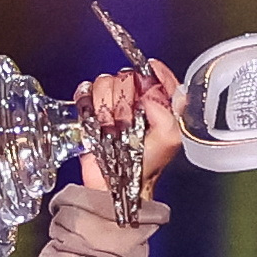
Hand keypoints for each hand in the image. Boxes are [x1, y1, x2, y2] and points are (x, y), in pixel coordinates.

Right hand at [76, 59, 182, 199]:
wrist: (116, 184)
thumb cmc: (145, 166)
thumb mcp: (169, 141)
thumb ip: (170, 115)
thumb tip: (151, 96)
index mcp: (159, 103)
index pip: (159, 75)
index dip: (155, 72)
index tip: (150, 74)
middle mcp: (136, 100)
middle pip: (127, 75)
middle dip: (126, 99)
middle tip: (129, 121)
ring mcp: (113, 103)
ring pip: (105, 82)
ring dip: (108, 107)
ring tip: (113, 128)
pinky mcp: (91, 109)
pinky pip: (86, 92)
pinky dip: (89, 105)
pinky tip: (98, 122)